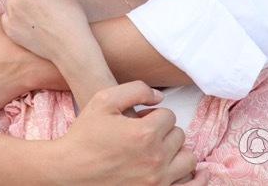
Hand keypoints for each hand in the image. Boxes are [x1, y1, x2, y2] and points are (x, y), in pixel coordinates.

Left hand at [2, 0, 92, 64]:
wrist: (70, 47)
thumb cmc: (70, 17)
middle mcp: (14, 1)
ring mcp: (10, 17)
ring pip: (13, 2)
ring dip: (23, 2)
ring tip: (41, 13)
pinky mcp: (9, 31)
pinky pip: (10, 17)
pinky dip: (18, 16)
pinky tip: (34, 23)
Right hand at [50, 81, 198, 184]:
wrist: (70, 169)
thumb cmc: (85, 135)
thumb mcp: (103, 100)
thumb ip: (135, 89)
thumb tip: (160, 97)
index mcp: (145, 133)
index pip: (168, 115)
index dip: (153, 114)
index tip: (138, 120)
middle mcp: (155, 158)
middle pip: (179, 135)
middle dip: (163, 131)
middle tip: (143, 135)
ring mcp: (157, 180)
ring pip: (187, 159)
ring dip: (175, 151)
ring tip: (156, 151)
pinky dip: (196, 178)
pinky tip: (197, 173)